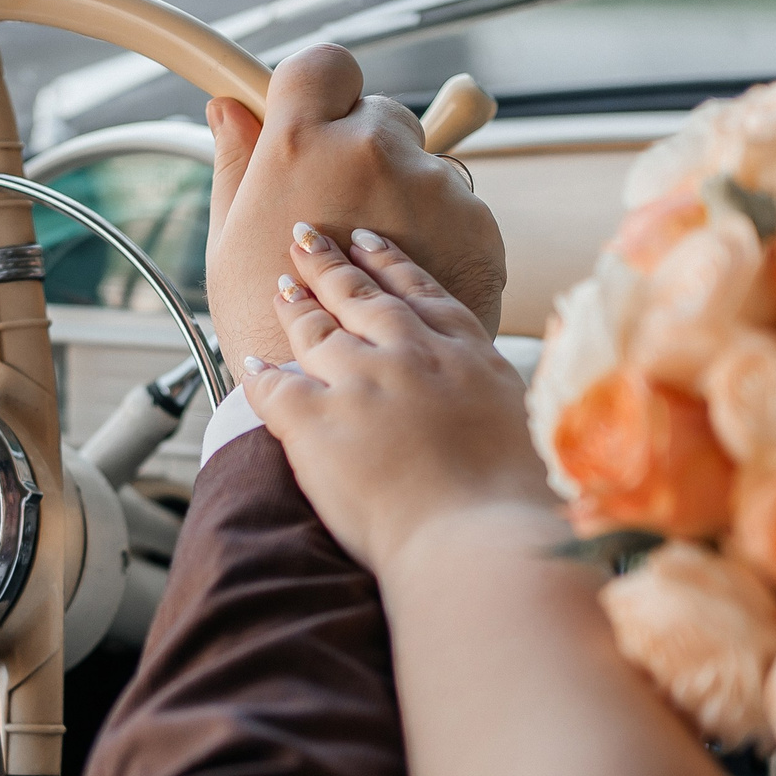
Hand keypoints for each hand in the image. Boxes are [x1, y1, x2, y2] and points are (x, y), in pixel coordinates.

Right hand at [206, 45, 504, 371]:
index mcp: (302, 145)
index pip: (324, 63)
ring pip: (424, 163)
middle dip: (365, 151)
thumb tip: (229, 107)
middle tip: (342, 212)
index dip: (323, 87)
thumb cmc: (271, 337)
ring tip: (376, 261)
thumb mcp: (229, 245)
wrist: (359, 413)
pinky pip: (458, 206)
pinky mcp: (475, 223)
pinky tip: (412, 277)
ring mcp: (430, 186)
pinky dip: (442, 234)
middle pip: (379, 115)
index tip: (320, 111)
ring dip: (407, 196)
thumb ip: (236, 164)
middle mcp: (372, 151)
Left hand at [246, 223, 553, 573]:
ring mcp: (361, 383)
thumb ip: (493, 398)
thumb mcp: (523, 425)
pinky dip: (261, 376)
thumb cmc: (514, 501)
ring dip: (294, 305)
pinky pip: (275, 388)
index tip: (365, 241)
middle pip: (359, 297)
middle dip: (328, 265)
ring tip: (280, 288)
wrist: (480, 537)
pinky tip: (252, 366)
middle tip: (303, 239)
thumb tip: (490, 401)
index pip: (419, 293)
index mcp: (465, 354)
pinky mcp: (318, 423)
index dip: (387, 263)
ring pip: (315, 331)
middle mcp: (410, 355)